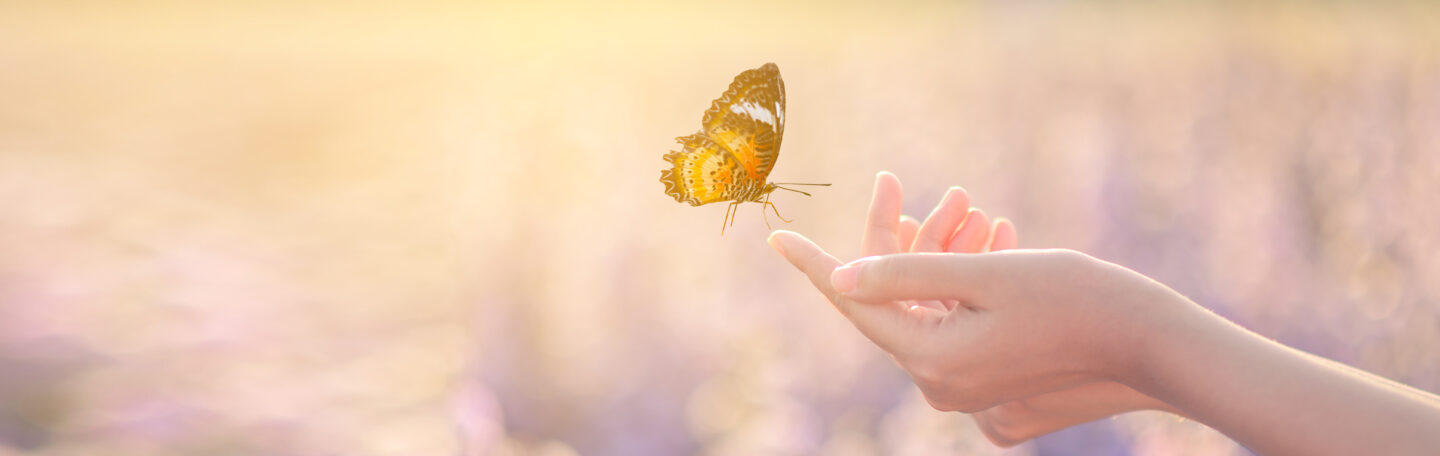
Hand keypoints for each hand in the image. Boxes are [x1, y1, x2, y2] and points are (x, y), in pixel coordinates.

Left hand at [770, 172, 1188, 436]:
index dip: (814, 265)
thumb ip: (905, 273)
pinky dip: (963, 284)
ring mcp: (968, 391)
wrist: (1153, 344)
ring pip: (929, 310)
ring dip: (942, 257)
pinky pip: (957, 327)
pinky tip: (989, 241)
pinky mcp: (992, 386)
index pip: (855, 304)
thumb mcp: (984, 274)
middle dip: (904, 242)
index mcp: (933, 361)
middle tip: (906, 189)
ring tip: (973, 209)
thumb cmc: (1074, 297)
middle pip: (894, 304)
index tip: (777, 237)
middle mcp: (943, 386)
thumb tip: (841, 278)